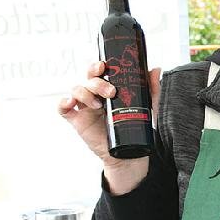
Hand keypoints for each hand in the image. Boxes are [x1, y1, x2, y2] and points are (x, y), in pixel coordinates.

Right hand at [58, 62, 161, 192]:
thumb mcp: (147, 106)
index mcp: (109, 89)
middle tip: (111, 92)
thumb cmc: (135, 126)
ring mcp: (85, 107)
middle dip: (97, 82)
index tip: (104, 66)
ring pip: (76, 90)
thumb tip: (156, 70)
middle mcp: (96, 95)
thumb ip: (151, 88)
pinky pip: (63, 109)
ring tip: (99, 105)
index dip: (98, 66)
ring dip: (85, 93)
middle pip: (89, 80)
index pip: (99, 72)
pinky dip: (63, 103)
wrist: (128, 153)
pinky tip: (70, 103)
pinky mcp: (78, 121)